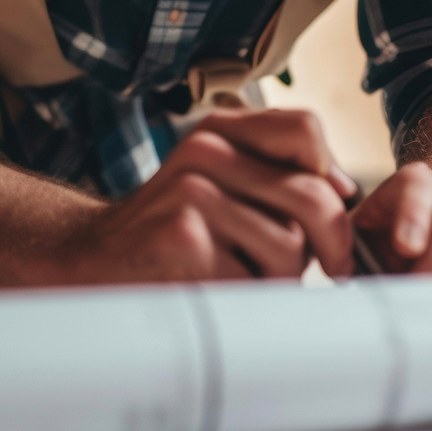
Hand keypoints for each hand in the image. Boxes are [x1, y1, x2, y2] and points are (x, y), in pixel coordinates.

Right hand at [61, 108, 357, 283]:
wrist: (86, 260)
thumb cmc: (170, 229)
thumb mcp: (221, 182)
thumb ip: (281, 174)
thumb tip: (345, 188)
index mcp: (221, 131)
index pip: (305, 129)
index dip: (333, 176)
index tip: (332, 214)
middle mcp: (206, 152)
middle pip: (314, 195)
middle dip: (333, 244)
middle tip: (330, 269)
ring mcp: (192, 191)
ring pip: (291, 246)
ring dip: (282, 279)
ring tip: (247, 279)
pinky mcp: (182, 237)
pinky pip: (254, 282)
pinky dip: (247, 301)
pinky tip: (215, 292)